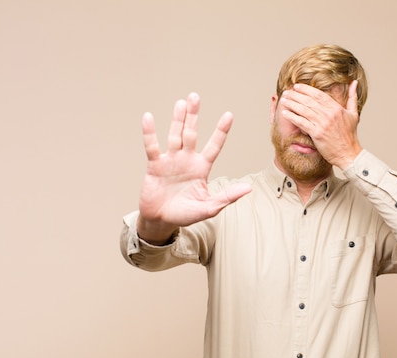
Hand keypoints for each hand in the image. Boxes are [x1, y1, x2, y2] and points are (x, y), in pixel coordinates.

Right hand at [137, 93, 250, 243]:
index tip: (228, 115)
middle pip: (191, 133)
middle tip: (195, 96)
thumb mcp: (210, 207)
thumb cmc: (186, 214)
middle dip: (193, 115)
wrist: (162, 221)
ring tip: (180, 103)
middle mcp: (187, 160)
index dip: (221, 131)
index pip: (214, 145)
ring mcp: (170, 160)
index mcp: (202, 168)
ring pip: (175, 135)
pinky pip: (152, 146)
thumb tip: (248, 188)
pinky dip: (150, 133)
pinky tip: (148, 117)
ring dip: (177, 119)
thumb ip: (227, 196)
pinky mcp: (155, 166)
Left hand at [279, 81, 362, 168]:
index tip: (297, 86)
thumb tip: (354, 82)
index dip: (306, 89)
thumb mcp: (354, 114)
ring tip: (283, 100)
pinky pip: (301, 123)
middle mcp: (328, 114)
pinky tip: (285, 113)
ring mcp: (322, 124)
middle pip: (308, 101)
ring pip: (303, 110)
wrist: (348, 153)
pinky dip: (292, 117)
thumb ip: (352, 97)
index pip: (318, 94)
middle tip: (286, 92)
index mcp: (336, 108)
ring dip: (291, 104)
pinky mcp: (317, 134)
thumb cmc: (350, 135)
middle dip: (295, 95)